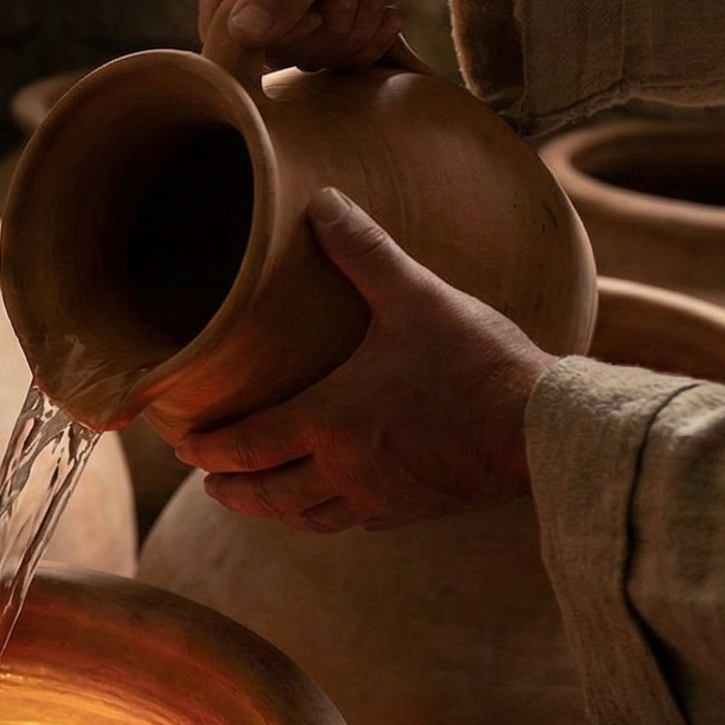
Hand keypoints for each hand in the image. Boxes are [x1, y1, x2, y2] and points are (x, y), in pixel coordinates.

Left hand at [177, 189, 554, 532]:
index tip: (182, 443)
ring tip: (253, 498)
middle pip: (264, 493)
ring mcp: (378, 498)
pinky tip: (327, 504)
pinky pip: (351, 523)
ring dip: (270, 509)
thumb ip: (363, 251)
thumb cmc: (477, 361)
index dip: (207, 447)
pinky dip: (323, 516)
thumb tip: (322, 202)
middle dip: (228, 486)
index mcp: (329, 420)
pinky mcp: (413, 510)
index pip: (246, 443)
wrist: (543, 429)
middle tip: (206, 477)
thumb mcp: (415, 295)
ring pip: (304, 517)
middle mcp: (344, 469)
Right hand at [198, 0, 516, 72]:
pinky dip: (365, 42)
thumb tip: (240, 33)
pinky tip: (389, 11)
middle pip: (265, 46)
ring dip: (350, 31)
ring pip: (301, 56)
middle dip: (324, 27)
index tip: (316, 12)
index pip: (221, 18)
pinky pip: (330, 59)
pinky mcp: (324, 19)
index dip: (267, 31)